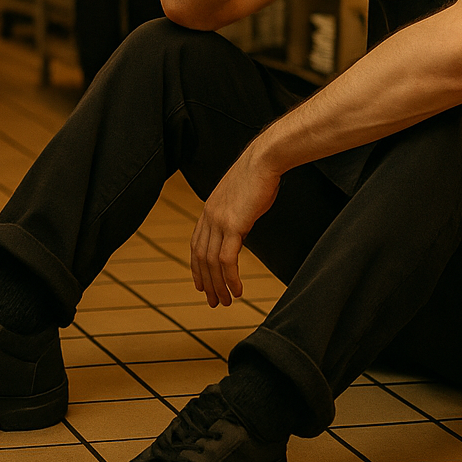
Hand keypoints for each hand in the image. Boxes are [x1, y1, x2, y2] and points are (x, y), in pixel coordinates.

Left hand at [190, 142, 281, 306]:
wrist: (265, 159)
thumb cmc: (260, 175)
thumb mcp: (241, 198)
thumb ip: (236, 216)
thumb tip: (240, 231)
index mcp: (209, 209)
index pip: (196, 245)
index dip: (197, 268)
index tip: (201, 285)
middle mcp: (209, 216)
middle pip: (201, 258)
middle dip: (206, 283)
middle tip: (213, 302)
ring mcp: (219, 220)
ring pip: (212, 263)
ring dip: (219, 285)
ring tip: (226, 302)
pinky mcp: (233, 225)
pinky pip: (227, 259)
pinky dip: (231, 278)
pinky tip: (238, 290)